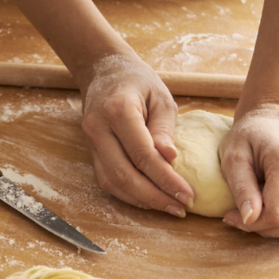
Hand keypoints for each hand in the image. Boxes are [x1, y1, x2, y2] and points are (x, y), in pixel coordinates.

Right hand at [80, 54, 193, 215]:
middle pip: (124, 174)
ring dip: (142, 200)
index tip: (188, 194)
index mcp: (118, 110)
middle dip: (155, 197)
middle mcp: (98, 128)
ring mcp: (90, 141)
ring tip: (169, 207)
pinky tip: (151, 199)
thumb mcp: (161, 97)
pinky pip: (107, 180)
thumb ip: (164, 129)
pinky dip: (129, 194)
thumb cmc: (138, 81)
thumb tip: (170, 159)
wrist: (104, 71)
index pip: (143, 154)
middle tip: (181, 207)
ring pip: (113, 182)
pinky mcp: (91, 151)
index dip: (166, 179)